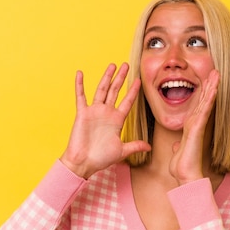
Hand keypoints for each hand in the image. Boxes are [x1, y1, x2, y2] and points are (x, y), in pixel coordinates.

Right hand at [60, 63, 150, 178]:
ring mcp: (94, 112)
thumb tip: (149, 147)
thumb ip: (135, 146)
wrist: (84, 163)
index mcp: (117, 120)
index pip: (127, 102)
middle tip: (127, 65)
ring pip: (101, 90)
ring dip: (106, 77)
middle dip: (121, 78)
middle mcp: (106, 113)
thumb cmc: (101, 158)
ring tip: (112, 65)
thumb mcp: (121, 151)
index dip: (133, 91)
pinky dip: (80, 85)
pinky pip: (81, 97)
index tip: (139, 81)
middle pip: (115, 91)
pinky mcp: (82, 113)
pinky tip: (80, 73)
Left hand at [169, 69, 218, 184]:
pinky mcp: (197, 127)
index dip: (203, 93)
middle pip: (204, 100)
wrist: (185, 174)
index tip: (206, 81)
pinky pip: (204, 109)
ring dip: (212, 86)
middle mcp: (196, 123)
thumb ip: (178, 146)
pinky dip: (209, 97)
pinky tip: (213, 87)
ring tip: (216, 73)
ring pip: (206, 101)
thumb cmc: (182, 165)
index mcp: (191, 126)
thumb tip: (176, 145)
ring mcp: (198, 124)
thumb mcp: (177, 152)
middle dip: (209, 85)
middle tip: (215, 71)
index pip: (198, 106)